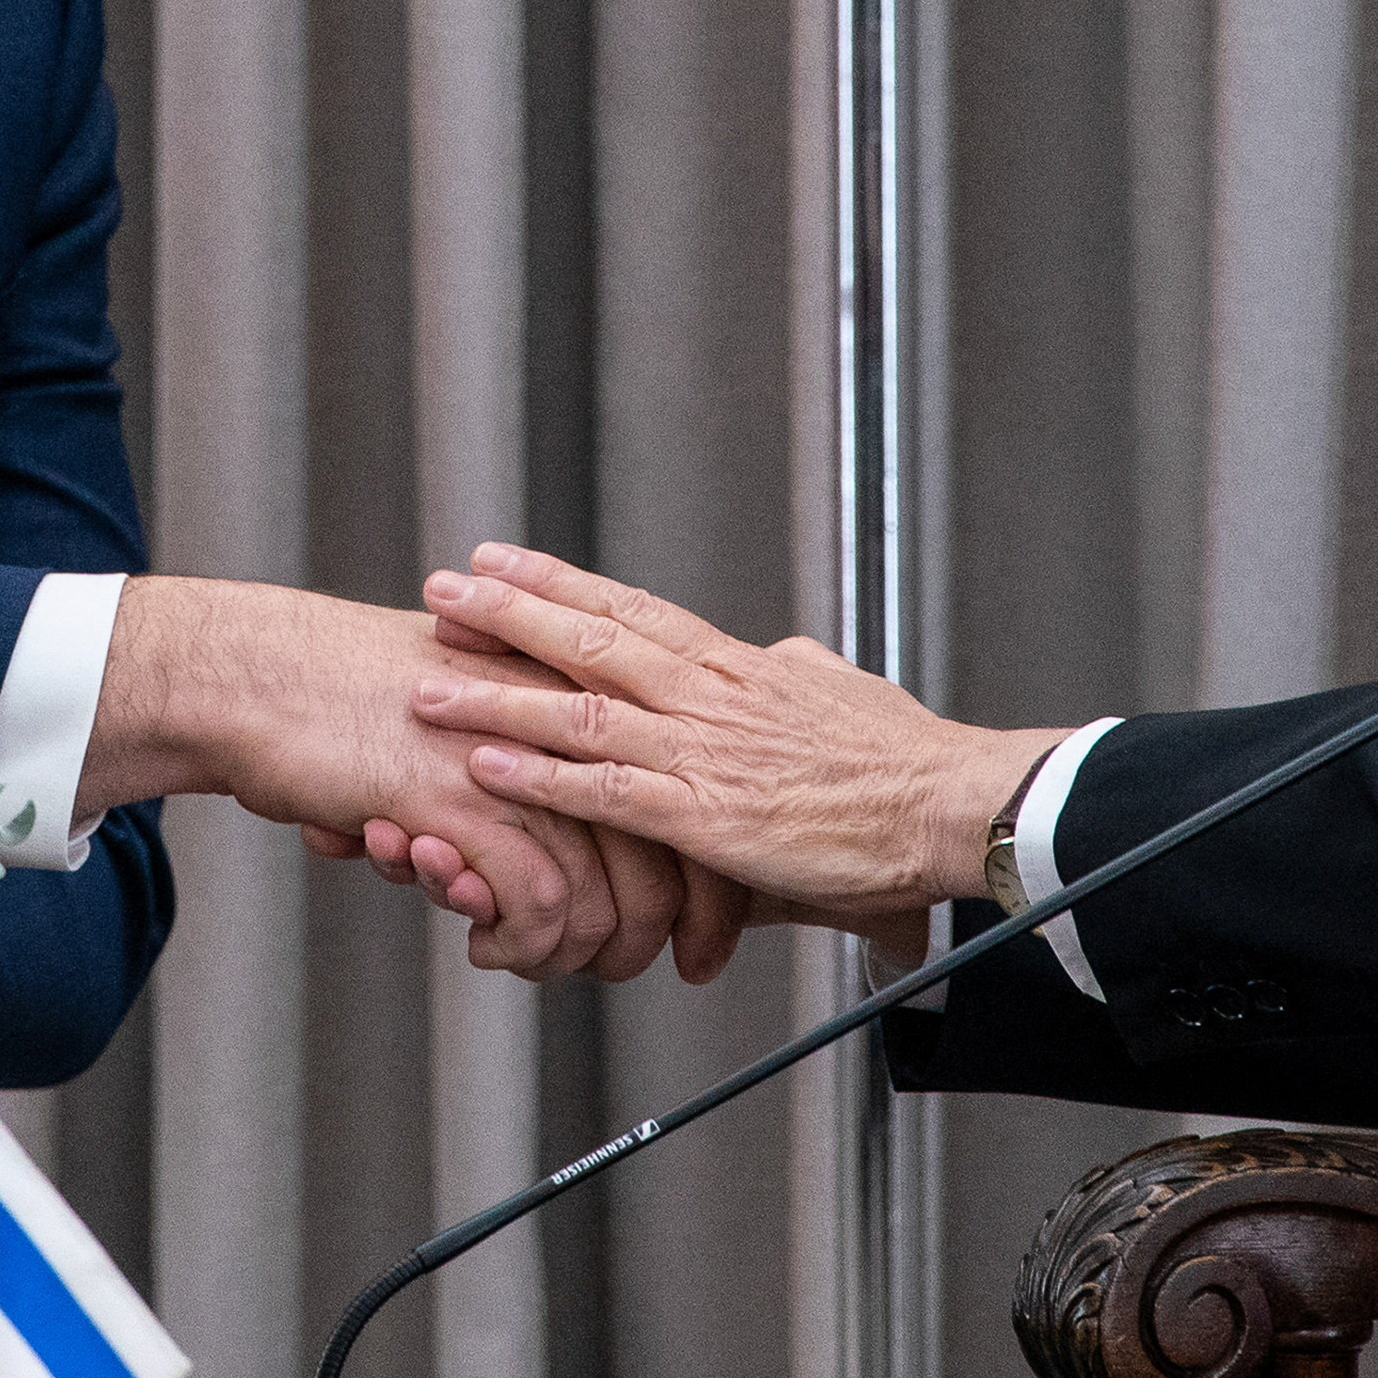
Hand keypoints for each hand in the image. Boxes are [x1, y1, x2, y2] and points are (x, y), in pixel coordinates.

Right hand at [86, 579, 691, 979]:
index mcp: (581, 696)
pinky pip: (536, 910)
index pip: (689, 809)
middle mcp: (568, 727)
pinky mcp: (465, 804)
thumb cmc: (354, 698)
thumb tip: (575, 843)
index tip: (700, 950)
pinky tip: (482, 942)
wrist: (263, 675)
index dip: (707, 896)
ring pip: (602, 905)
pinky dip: (518, 947)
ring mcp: (521, 765)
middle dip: (646, 947)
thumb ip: (533, 762)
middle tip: (605, 973)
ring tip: (521, 956)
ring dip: (566, 957)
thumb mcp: (472, 711)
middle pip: (666, 868)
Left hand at [399, 545, 1065, 927]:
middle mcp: (710, 697)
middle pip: (590, 638)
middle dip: (507, 614)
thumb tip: (783, 657)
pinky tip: (485, 765)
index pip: (630, 609)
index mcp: (739, 667)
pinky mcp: (706, 817)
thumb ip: (798, 676)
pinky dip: (540, 777)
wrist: (947, 803)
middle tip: (441, 591)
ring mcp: (703, 753)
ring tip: (429, 681)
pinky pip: (605, 791)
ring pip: (578, 710)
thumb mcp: (844, 695)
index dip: (558, 583)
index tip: (499, 560)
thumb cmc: (906, 761)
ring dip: (497, 697)